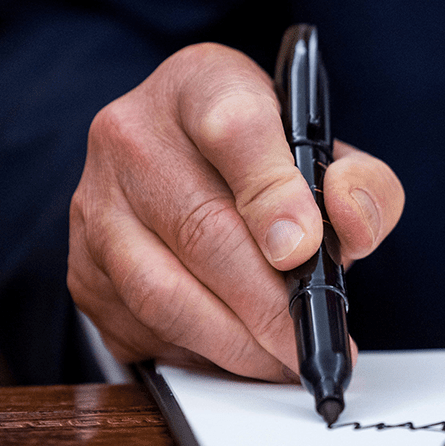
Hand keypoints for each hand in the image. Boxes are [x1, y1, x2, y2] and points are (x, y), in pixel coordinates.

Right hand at [68, 43, 403, 380]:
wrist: (188, 167)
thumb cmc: (267, 163)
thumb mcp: (328, 153)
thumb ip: (362, 183)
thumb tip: (349, 223)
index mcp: (202, 85)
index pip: (233, 129)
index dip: (272, 194)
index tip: (305, 250)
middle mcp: (132, 135)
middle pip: (200, 228)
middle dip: (267, 302)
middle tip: (311, 341)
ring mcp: (96, 204)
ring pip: (163, 290)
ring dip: (235, 342)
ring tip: (286, 360)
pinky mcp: (82, 270)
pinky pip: (141, 329)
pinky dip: (199, 356)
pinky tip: (242, 357)